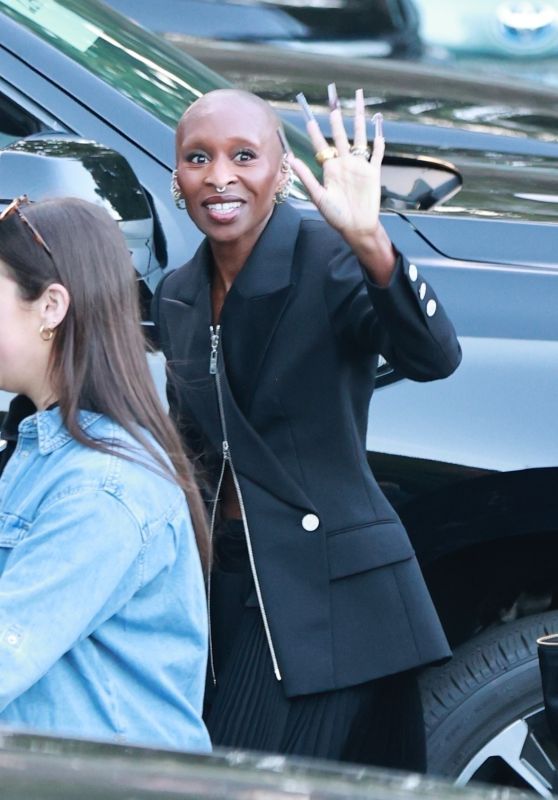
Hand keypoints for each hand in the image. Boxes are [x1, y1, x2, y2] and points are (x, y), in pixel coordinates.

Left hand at [289, 86, 395, 284]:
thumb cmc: (336, 216)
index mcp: (329, 169)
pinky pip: (377, 152)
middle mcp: (344, 163)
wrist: (357, 227)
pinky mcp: (373, 172)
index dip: (314, 131)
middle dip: (336, 115)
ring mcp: (359, 166)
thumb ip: (306, 177)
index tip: (308, 116)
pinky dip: (378, 138)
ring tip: (358, 99)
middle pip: (340, 133)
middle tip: (333, 96)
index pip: (320, 145)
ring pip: (359, 136)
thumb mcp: (318, 197)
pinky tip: (378, 123)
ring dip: (359, 118)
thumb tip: (290, 159)